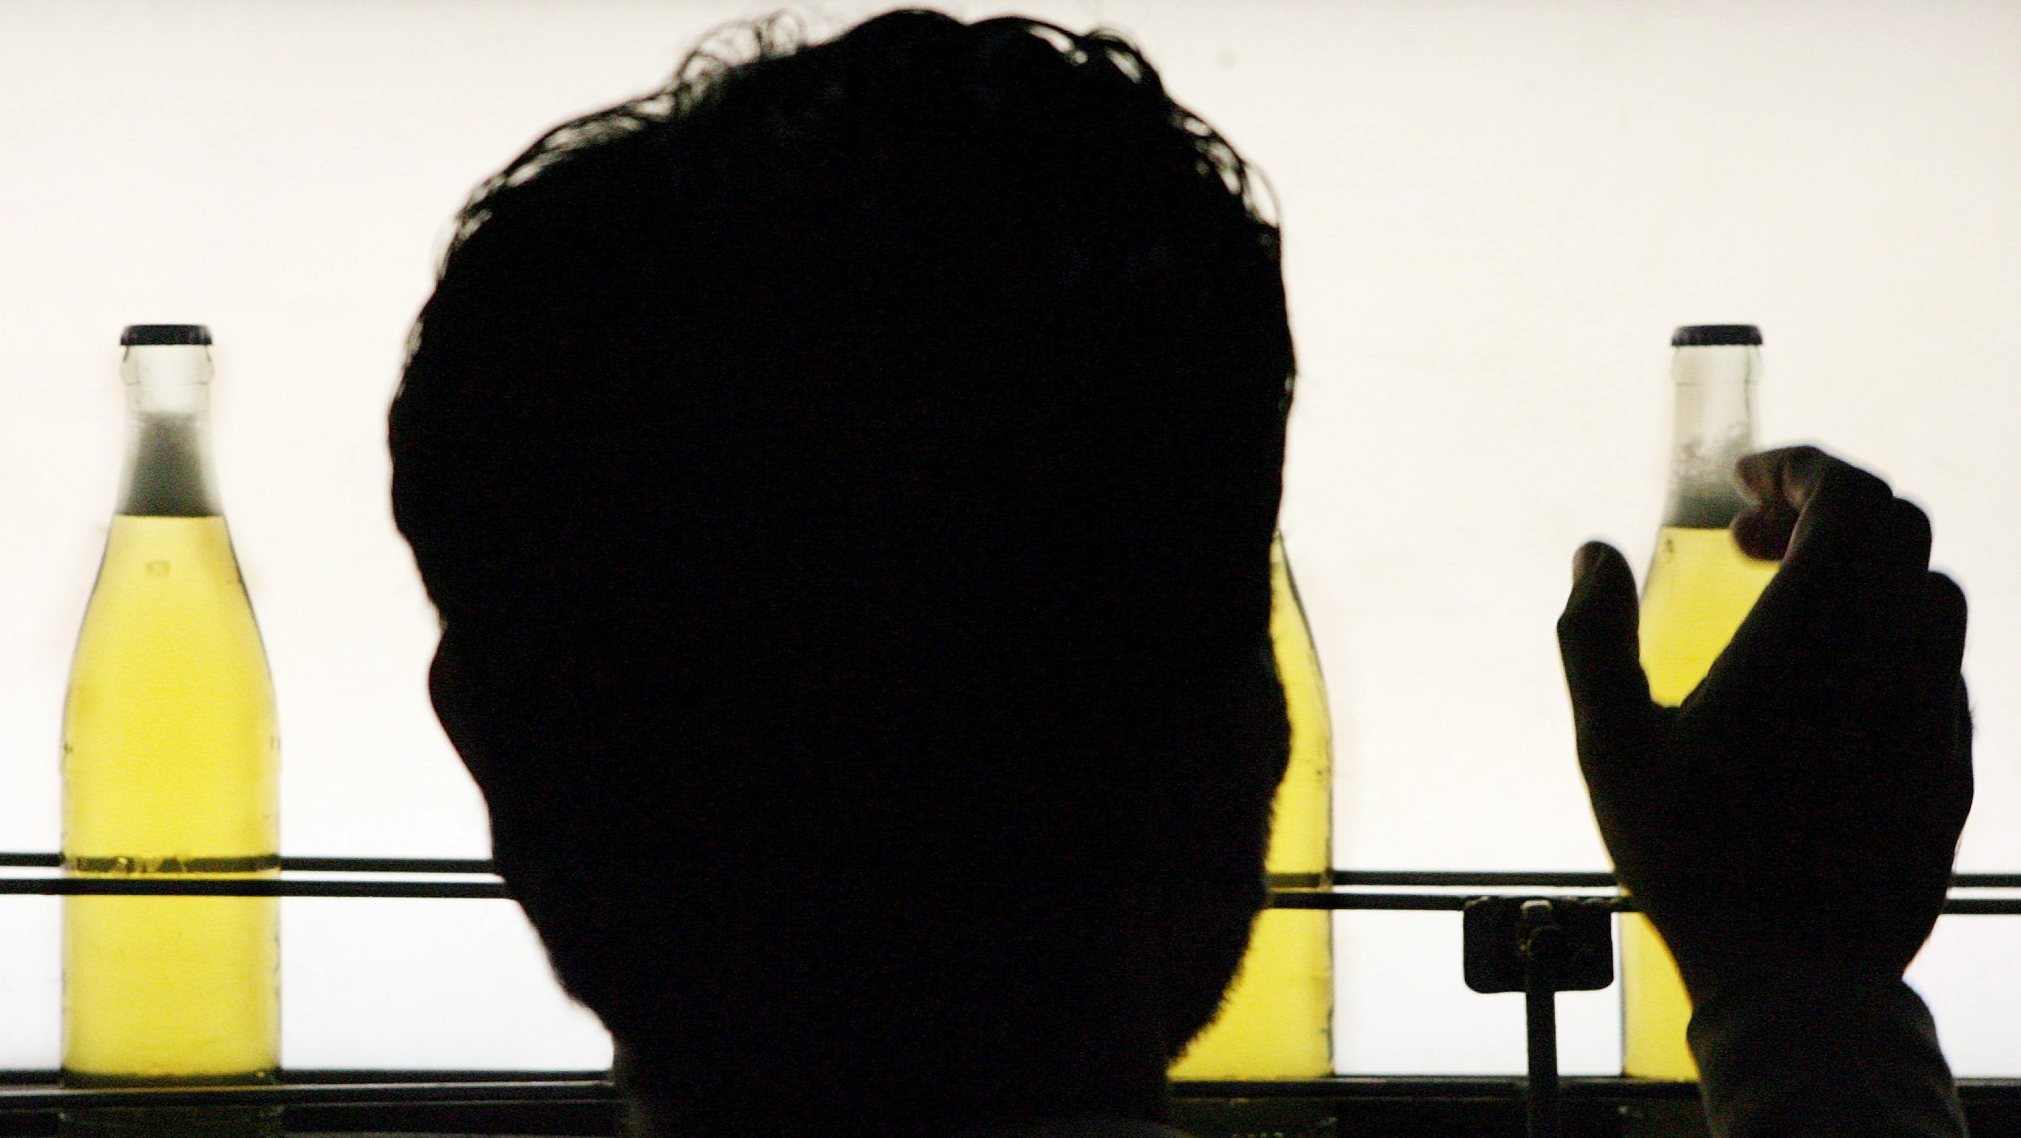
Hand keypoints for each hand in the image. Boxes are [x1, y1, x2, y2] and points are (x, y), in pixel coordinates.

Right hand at [1557, 446, 1971, 999]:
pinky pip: (1937, 664)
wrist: (1800, 976)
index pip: (1850, 498)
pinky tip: (1826, 687)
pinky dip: (1886, 638)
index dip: (1799, 468)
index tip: (1743, 484)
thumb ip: (1592, 637)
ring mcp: (1935, 711)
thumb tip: (1592, 554)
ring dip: (1862, 573)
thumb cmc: (1692, 859)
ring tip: (1788, 611)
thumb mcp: (1609, 746)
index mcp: (1813, 637)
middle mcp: (1892, 658)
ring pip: (1930, 592)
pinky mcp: (1953, 761)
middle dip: (1824, 507)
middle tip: (1749, 541)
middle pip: (1898, 528)